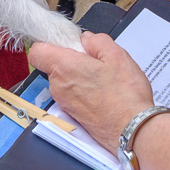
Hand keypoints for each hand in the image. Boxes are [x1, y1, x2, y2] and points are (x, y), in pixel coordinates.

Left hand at [29, 32, 154, 151]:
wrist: (131, 129)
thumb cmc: (124, 95)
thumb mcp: (117, 55)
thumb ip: (98, 41)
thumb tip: (87, 40)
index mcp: (64, 67)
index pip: (38, 51)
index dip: (49, 43)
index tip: (65, 41)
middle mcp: (59, 86)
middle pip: (53, 65)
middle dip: (71, 59)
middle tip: (95, 60)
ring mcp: (64, 102)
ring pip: (64, 80)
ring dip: (79, 75)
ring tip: (103, 78)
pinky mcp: (72, 114)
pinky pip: (72, 95)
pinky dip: (83, 90)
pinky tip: (103, 92)